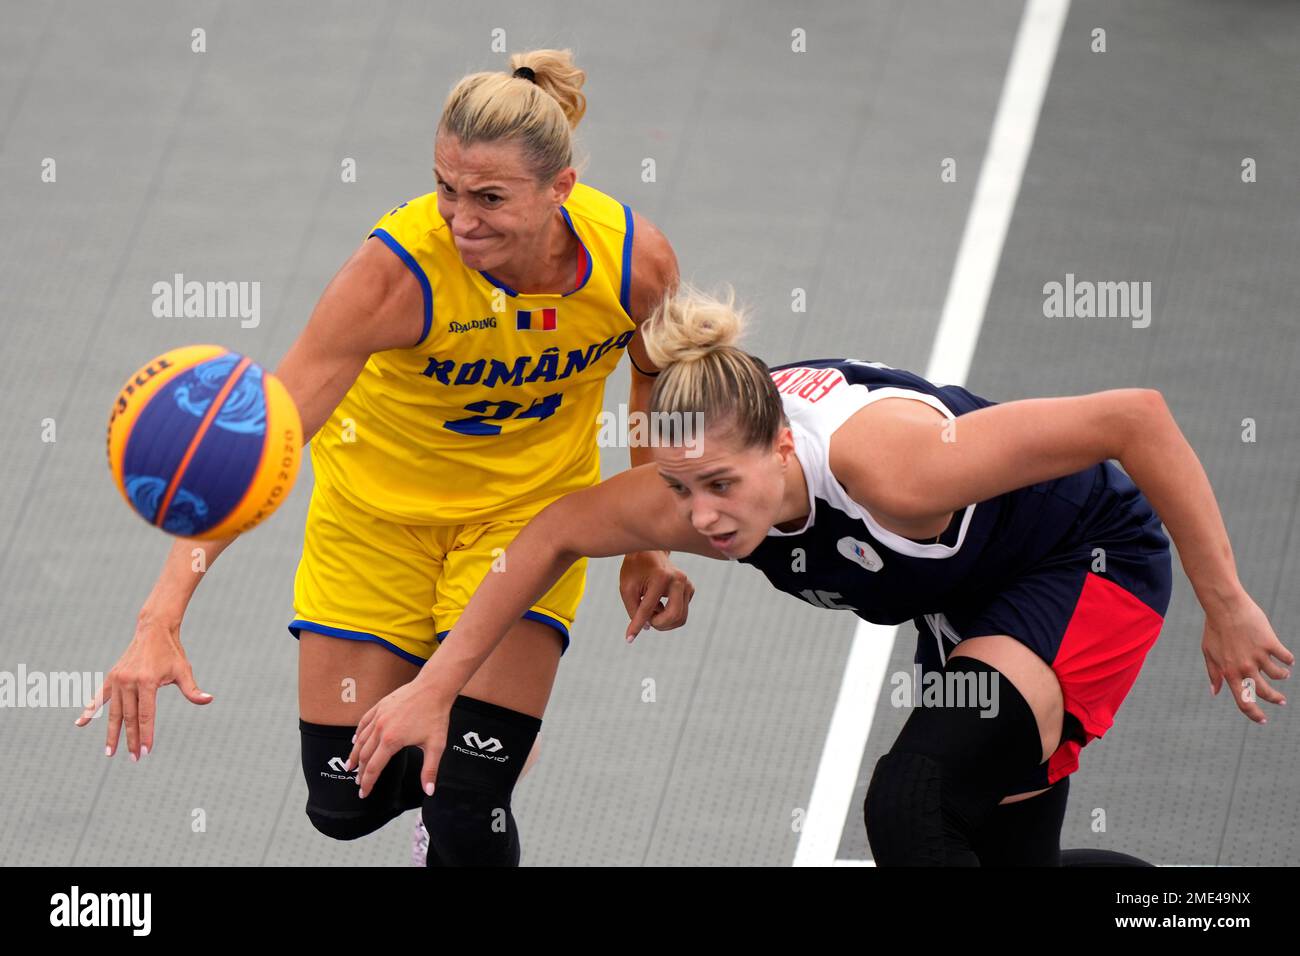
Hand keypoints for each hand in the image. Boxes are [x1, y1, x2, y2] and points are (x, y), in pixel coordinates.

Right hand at [75, 612, 212, 758]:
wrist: (154, 630)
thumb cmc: (172, 652)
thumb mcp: (183, 670)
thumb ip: (192, 689)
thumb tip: (209, 700)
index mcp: (147, 681)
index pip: (146, 715)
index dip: (146, 734)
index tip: (146, 751)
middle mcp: (129, 681)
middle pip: (129, 717)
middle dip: (131, 740)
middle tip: (134, 759)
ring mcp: (117, 679)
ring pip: (114, 712)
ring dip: (112, 733)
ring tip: (110, 753)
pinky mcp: (111, 677)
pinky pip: (99, 697)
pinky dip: (89, 710)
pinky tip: (80, 723)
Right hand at [346, 676, 451, 798]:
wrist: (433, 688)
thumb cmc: (435, 715)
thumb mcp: (436, 746)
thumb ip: (430, 770)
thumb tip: (429, 790)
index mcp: (391, 740)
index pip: (373, 768)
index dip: (367, 783)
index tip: (364, 793)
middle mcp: (380, 728)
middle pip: (364, 755)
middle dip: (359, 772)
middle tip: (357, 782)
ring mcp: (378, 716)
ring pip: (360, 739)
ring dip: (354, 755)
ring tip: (350, 766)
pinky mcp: (380, 706)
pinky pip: (363, 722)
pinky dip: (357, 734)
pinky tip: (355, 740)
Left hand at [619, 550, 694, 641]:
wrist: (650, 552)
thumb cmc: (635, 569)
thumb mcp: (627, 588)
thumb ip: (633, 609)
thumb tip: (646, 629)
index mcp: (661, 577)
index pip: (648, 608)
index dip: (637, 624)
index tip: (628, 638)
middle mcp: (679, 580)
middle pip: (674, 616)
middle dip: (659, 624)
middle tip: (646, 621)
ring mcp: (688, 584)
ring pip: (680, 618)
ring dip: (663, 622)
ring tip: (650, 611)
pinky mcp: (691, 589)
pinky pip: (681, 613)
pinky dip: (669, 615)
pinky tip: (659, 604)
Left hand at [1201, 590, 1292, 722]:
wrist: (1224, 607)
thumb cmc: (1214, 629)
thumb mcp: (1208, 652)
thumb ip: (1213, 673)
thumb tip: (1215, 692)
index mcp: (1229, 672)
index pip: (1243, 701)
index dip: (1254, 714)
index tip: (1263, 719)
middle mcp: (1245, 668)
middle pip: (1264, 693)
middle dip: (1275, 699)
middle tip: (1281, 700)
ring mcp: (1259, 656)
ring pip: (1278, 675)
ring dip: (1282, 675)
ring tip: (1283, 673)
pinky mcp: (1270, 643)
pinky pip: (1285, 658)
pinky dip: (1287, 660)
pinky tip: (1286, 659)